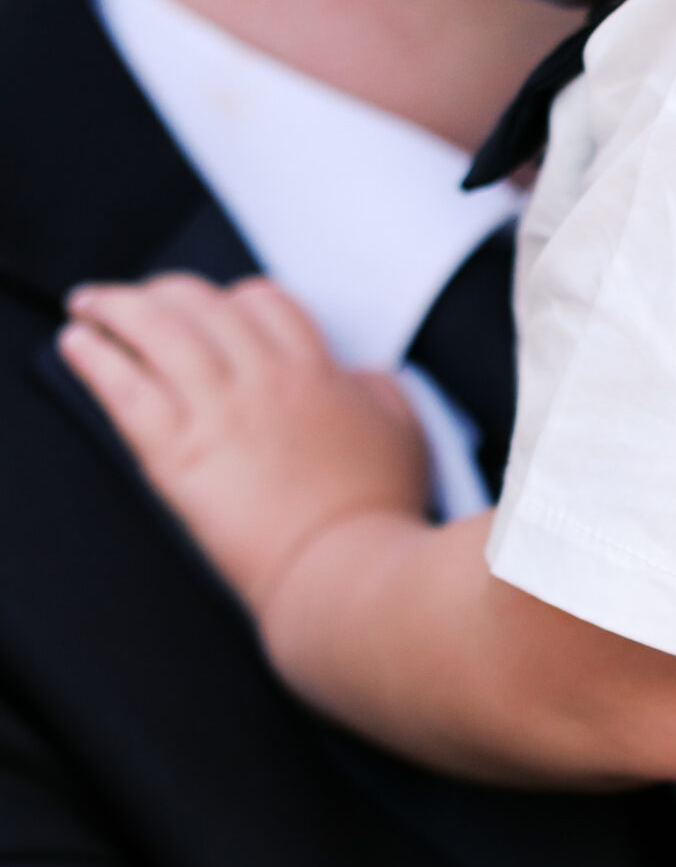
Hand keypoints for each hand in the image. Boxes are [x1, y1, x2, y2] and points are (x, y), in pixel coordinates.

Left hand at [59, 275, 430, 612]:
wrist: (345, 573)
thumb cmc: (377, 520)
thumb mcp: (405, 438)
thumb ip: (381, 392)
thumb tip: (361, 377)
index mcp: (313, 373)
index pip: (263, 304)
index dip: (235, 301)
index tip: (220, 314)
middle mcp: (261, 380)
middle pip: (201, 304)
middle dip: (166, 293)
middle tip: (146, 302)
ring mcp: (218, 413)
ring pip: (155, 330)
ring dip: (115, 307)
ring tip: (92, 306)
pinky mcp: (180, 455)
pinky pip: (125, 388)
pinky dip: (95, 358)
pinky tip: (80, 344)